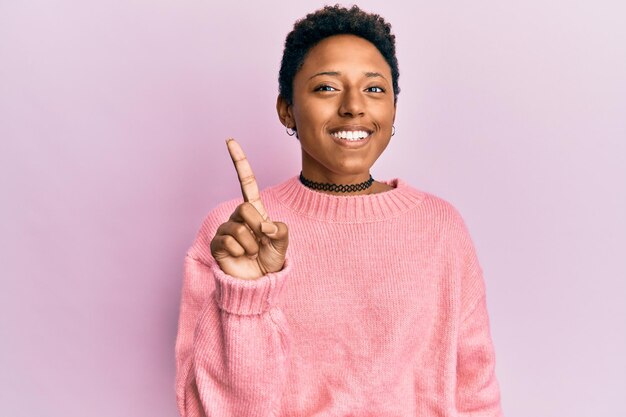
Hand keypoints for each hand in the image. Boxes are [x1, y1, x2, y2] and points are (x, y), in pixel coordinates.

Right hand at [209, 138, 288, 279]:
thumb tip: (265, 226)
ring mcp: (226, 229)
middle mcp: (238, 217)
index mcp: (255, 211)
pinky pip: (228, 240)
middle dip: (257, 225)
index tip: (230, 141)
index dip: (239, 162)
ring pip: (238, 227)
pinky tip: (240, 257)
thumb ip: (281, 230)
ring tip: (251, 253)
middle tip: (261, 241)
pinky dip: (239, 251)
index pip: (246, 182)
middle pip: (245, 207)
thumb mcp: (282, 243)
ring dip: (250, 244)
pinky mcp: (217, 244)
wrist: (258, 283)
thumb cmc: (270, 261)